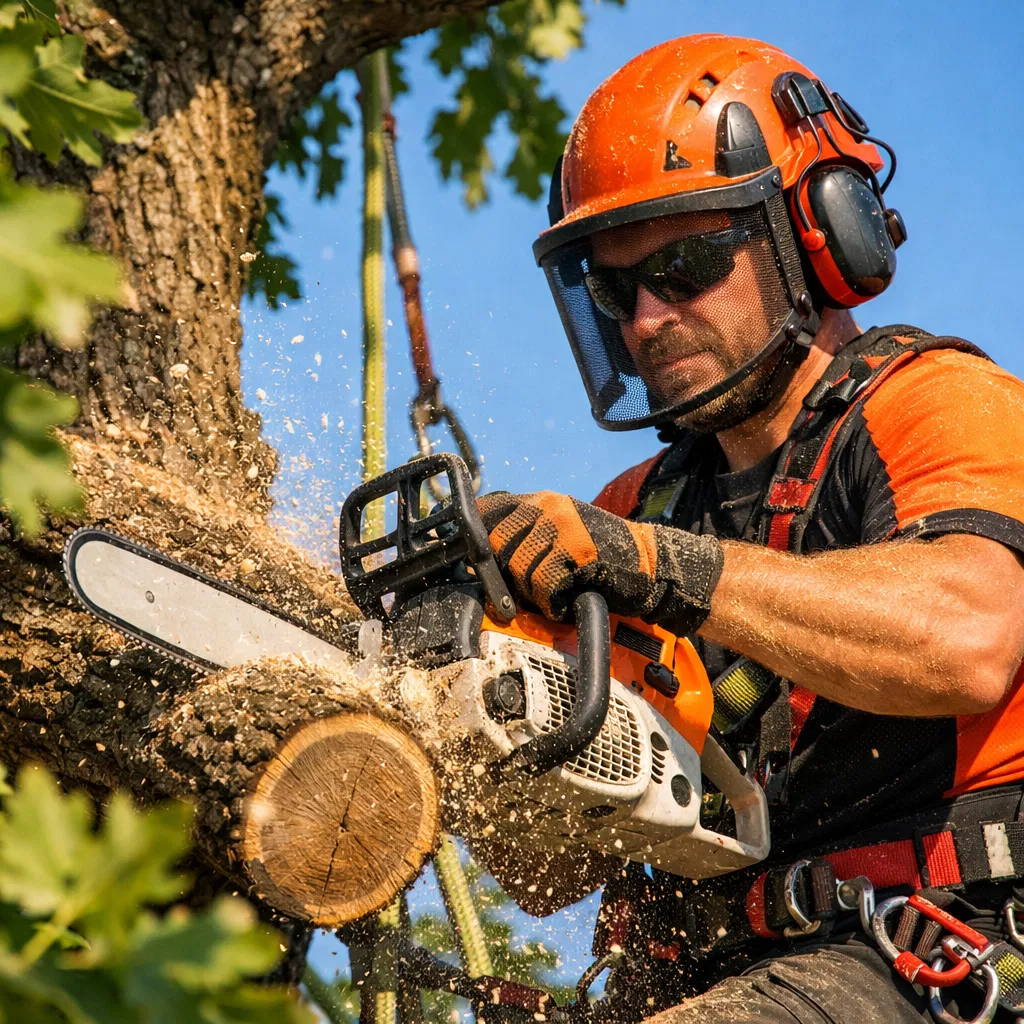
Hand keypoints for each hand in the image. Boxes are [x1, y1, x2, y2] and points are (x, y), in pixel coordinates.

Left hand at [476, 490, 722, 633]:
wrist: (649, 564)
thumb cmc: (599, 557)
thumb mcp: (559, 532)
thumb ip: (523, 535)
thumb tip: (475, 556)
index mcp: (539, 500)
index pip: (487, 509)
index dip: (473, 538)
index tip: (471, 561)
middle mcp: (548, 506)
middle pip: (496, 544)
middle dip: (504, 575)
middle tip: (525, 591)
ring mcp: (564, 526)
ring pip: (518, 568)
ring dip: (531, 594)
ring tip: (552, 596)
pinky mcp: (579, 550)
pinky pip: (544, 585)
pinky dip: (551, 604)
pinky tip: (565, 603)